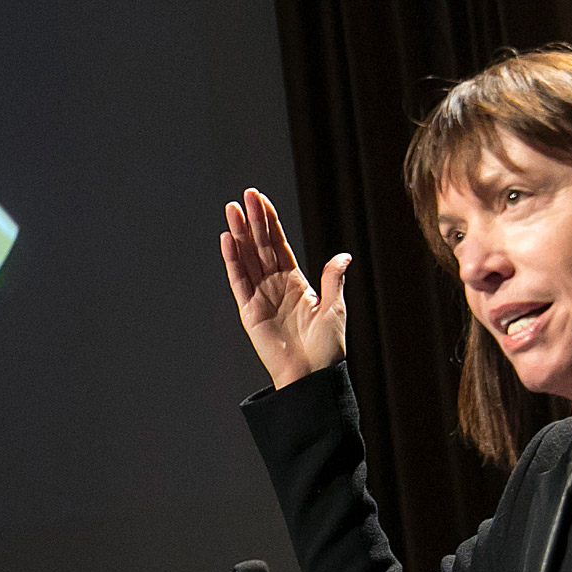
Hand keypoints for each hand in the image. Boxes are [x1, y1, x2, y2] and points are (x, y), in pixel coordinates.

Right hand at [219, 188, 348, 388]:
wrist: (312, 376)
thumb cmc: (327, 347)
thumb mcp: (335, 308)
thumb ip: (334, 280)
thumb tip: (344, 256)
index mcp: (295, 281)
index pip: (279, 244)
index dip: (270, 222)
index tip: (261, 200)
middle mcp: (275, 285)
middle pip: (260, 246)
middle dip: (253, 220)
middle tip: (245, 195)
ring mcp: (260, 296)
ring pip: (247, 258)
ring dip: (239, 234)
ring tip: (232, 210)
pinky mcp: (249, 311)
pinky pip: (239, 281)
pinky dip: (232, 261)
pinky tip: (227, 240)